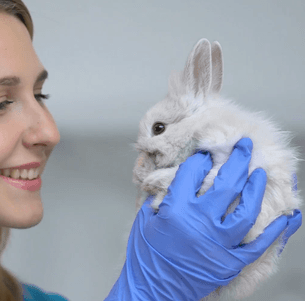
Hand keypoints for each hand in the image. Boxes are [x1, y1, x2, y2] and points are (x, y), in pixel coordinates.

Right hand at [104, 138, 300, 300]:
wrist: (151, 289)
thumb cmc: (145, 255)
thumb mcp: (145, 219)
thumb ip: (162, 196)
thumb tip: (176, 177)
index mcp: (175, 210)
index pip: (192, 173)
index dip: (200, 159)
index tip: (205, 153)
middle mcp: (199, 223)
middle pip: (225, 184)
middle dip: (238, 159)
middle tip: (246, 145)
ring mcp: (217, 244)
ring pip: (246, 210)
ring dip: (255, 189)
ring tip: (259, 173)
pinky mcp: (229, 262)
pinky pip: (258, 245)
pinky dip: (274, 231)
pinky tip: (286, 218)